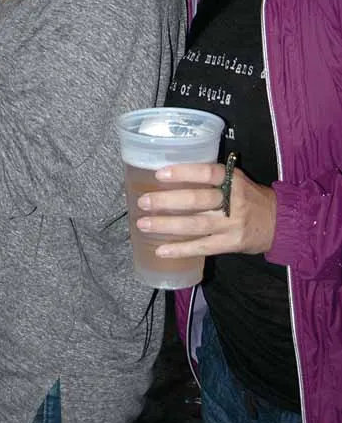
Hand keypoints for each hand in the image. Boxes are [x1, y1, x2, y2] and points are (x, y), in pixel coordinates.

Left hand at [135, 161, 276, 257]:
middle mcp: (233, 201)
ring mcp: (232, 224)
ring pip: (195, 224)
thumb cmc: (249, 197)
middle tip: (143, 202)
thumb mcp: (236, 180)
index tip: (159, 174)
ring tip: (144, 224)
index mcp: (233, 180)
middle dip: (167, 201)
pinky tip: (161, 250)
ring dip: (167, 225)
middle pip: (196, 200)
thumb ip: (211, 177)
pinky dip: (180, 249)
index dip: (183, 172)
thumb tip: (172, 173)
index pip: (207, 172)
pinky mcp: (231, 244)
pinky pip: (201, 247)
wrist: (279, 222)